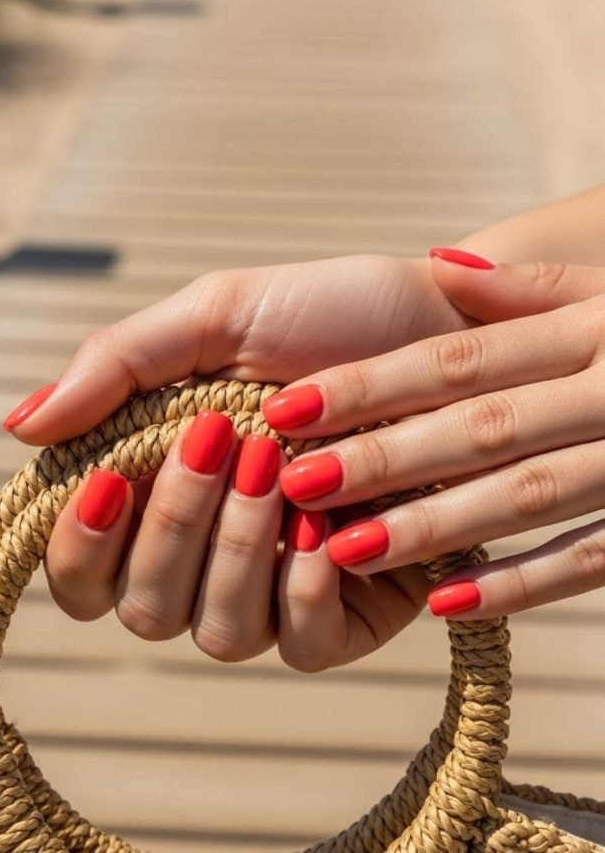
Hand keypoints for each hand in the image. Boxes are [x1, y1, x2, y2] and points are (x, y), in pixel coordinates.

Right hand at [5, 256, 466, 669]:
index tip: (111, 476)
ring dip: (236, 550)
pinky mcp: (353, 607)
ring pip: (217, 635)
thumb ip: (117, 366)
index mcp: (164, 486)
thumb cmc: (333, 315)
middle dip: (175, 525)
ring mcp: (280, 582)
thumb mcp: (217, 316)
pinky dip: (304, 590)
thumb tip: (21, 428)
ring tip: (281, 467)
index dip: (79, 542)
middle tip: (225, 437)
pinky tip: (326, 532)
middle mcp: (212, 549)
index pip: (84, 568)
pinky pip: (302, 645)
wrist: (450, 326)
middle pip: (143, 607)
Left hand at [268, 253, 604, 619]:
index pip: (459, 359)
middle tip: (296, 482)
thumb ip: (523, 290)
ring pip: (526, 496)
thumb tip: (436, 262)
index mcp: (588, 329)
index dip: (370, 383)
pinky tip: (446, 601)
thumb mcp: (604, 293)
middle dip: (384, 459)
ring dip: (434, 527)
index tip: (288, 406)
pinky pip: (592, 558)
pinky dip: (522, 581)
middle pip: (481, 428)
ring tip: (345, 547)